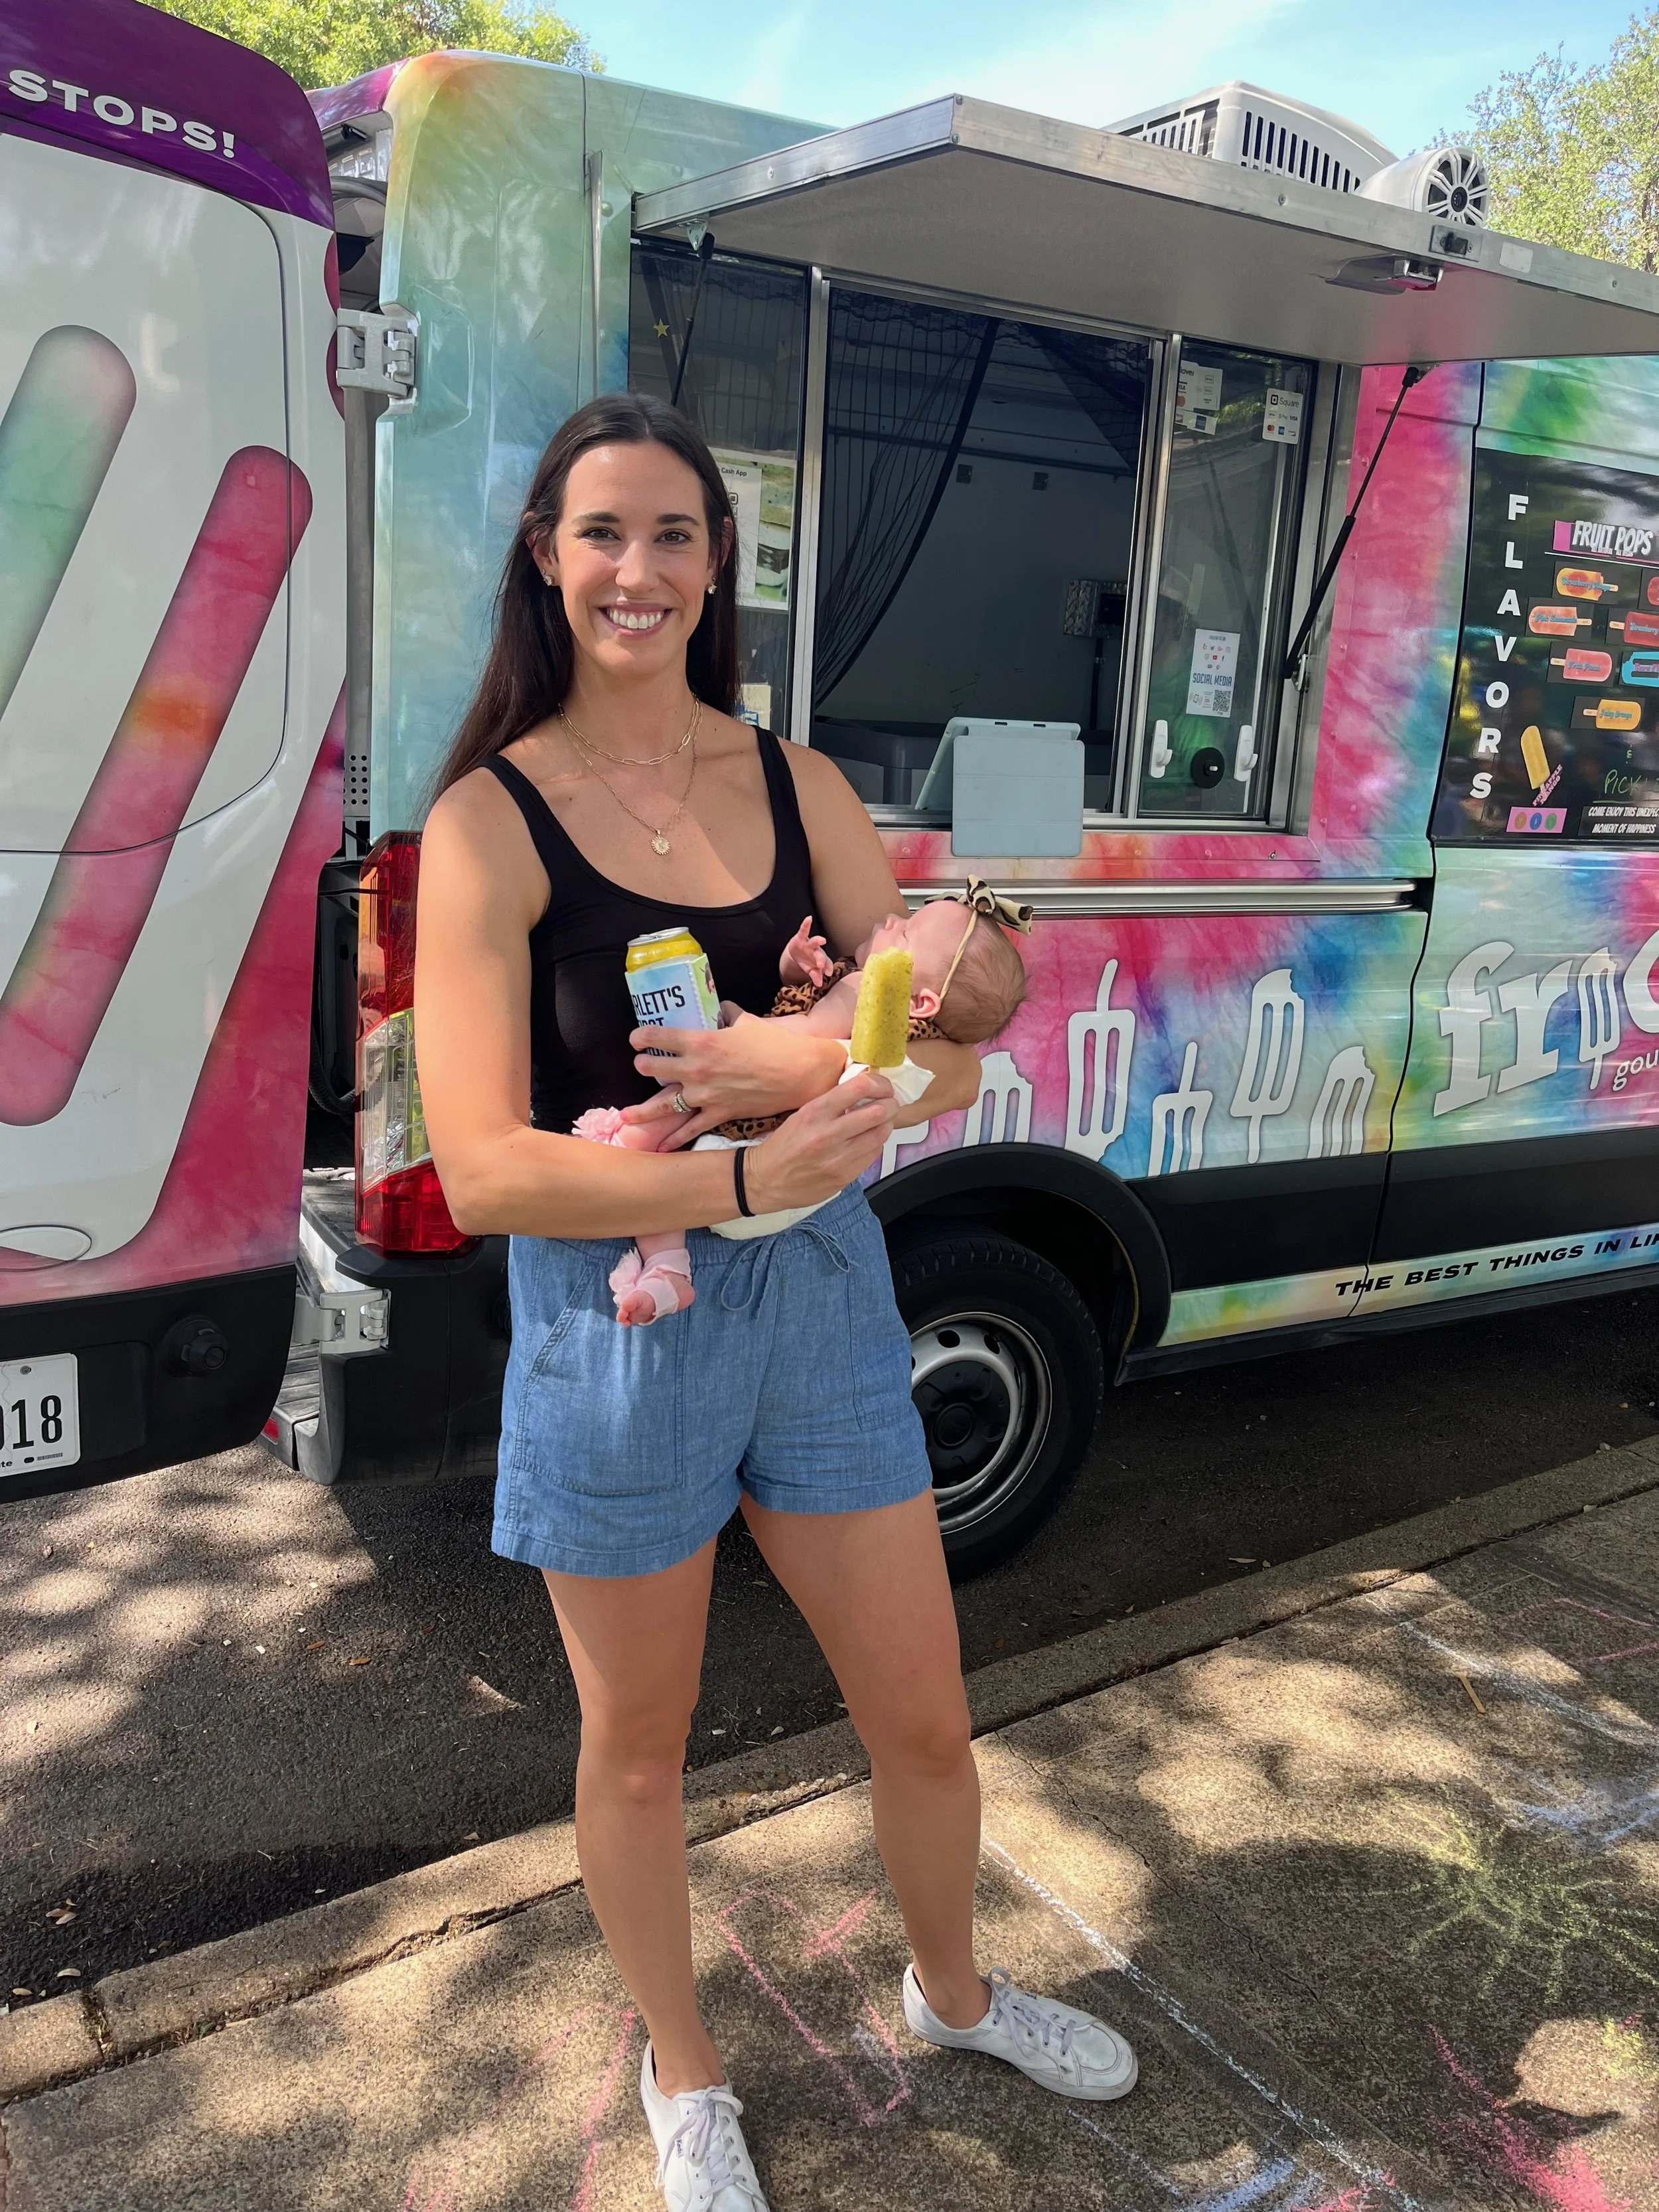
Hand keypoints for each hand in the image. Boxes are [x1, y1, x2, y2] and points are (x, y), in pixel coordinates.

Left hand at [624, 1014, 847, 1146]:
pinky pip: (691, 1130)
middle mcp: (697, 1070)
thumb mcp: (747, 1022)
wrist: (800, 1073)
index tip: (636, 1039)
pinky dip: (675, 1139)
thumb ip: (728, 1016)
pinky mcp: (719, 1114)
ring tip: (626, 1114)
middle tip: (641, 1065)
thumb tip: (721, 1010)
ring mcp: (706, 1096)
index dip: (642, 1037)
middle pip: (654, 1069)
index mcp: (702, 1042)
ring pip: (664, 1104)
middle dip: (643, 1066)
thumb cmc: (775, 1044)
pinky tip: (661, 1147)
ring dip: (643, 1110)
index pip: (659, 1037)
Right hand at [739, 1071, 901, 1212]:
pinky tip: (870, 1141)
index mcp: (815, 1112)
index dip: (879, 1084)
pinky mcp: (844, 1177)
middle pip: (877, 1112)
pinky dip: (876, 1144)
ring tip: (883, 1122)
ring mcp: (837, 1158)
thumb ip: (831, 1104)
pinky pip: (873, 1155)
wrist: (765, 1180)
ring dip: (887, 1125)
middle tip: (889, 1103)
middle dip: (890, 1105)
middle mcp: (827, 1134)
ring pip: (880, 1135)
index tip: (882, 1087)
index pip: (858, 1087)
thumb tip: (863, 1091)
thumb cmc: (783, 1146)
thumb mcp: (801, 1115)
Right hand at [780, 913, 832, 988]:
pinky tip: (808, 918)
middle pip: (820, 955)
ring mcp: (809, 944)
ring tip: (823, 940)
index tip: (828, 973)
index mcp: (820, 960)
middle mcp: (816, 951)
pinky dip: (806, 924)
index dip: (828, 968)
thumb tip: (819, 985)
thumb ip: (815, 975)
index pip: (826, 964)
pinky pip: (803, 930)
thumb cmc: (807, 961)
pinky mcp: (801, 937)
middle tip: (820, 965)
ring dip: (818, 941)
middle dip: (821, 959)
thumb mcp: (809, 969)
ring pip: (814, 942)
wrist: (796, 952)